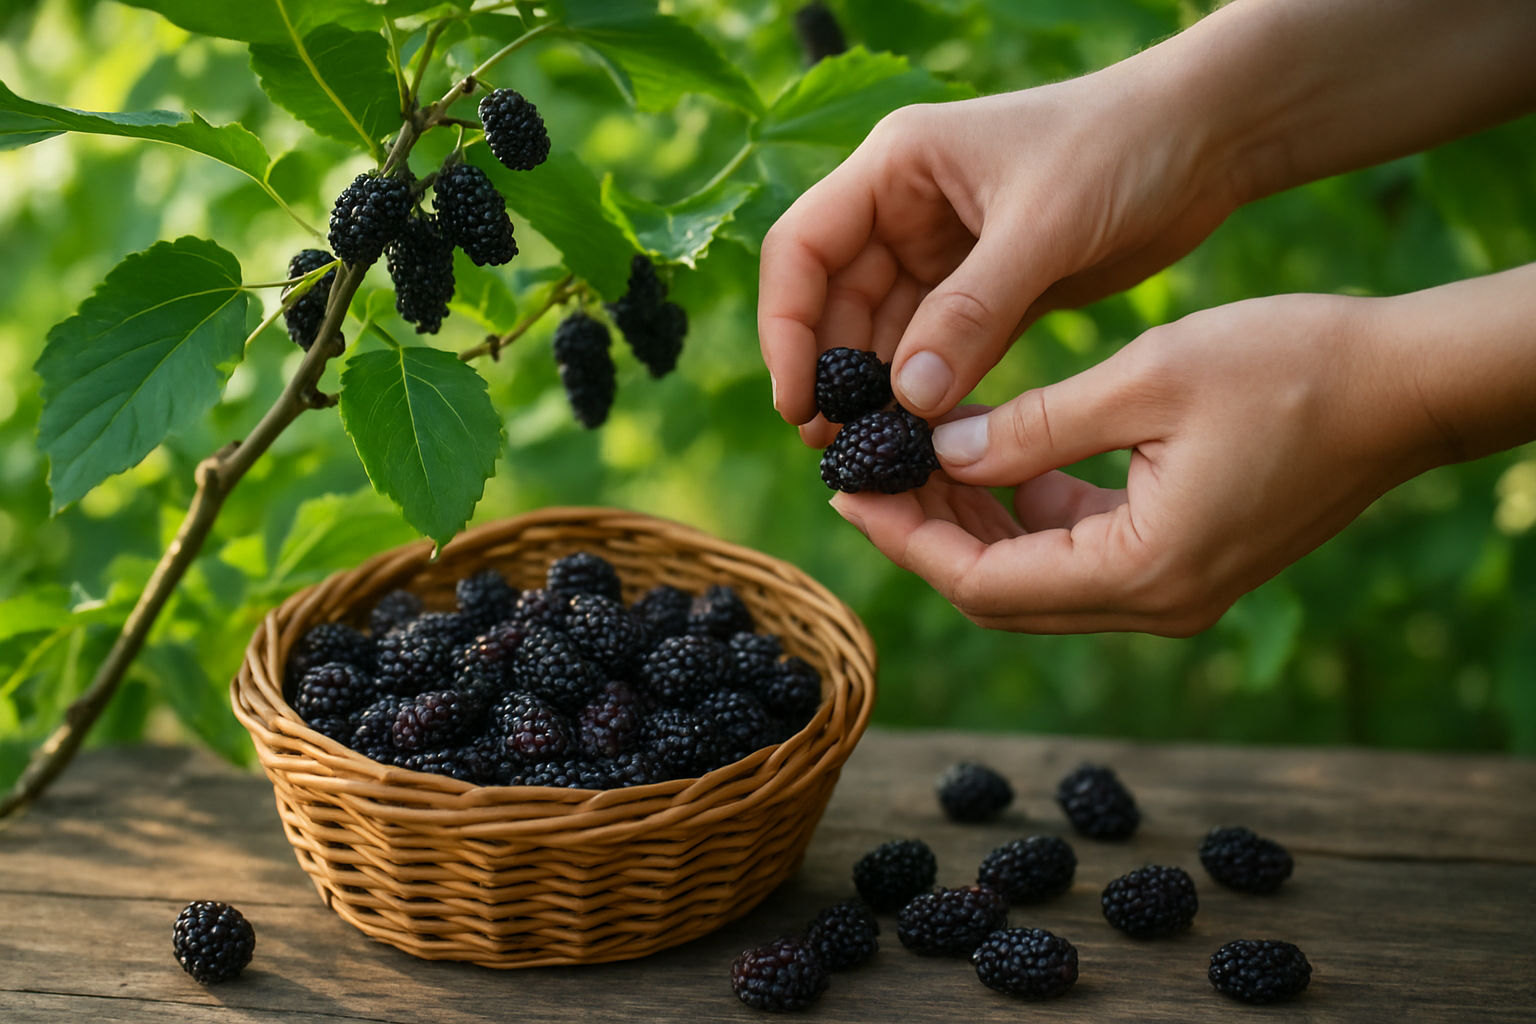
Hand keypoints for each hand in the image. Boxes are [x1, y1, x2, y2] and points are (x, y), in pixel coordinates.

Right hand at [758, 75, 1237, 443]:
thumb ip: (972, 312)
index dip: (786, 328)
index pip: (802, 249)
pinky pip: (937, 351)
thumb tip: (907, 400)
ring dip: (880, 396)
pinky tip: (927, 441)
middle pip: (834, 303)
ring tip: (881, 460)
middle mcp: (904, 208)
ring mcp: (943, 252)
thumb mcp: (1043, 225)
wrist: (1207, 140)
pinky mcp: (986, 291)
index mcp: (896, 168)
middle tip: (843, 453)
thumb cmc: (1123, 147)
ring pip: (884, 336)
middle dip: (833, 377)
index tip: (801, 403)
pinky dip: (928, 395)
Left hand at [828, 292, 1450, 634]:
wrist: (1406, 384)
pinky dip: (1028, 515)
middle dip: (927, 534)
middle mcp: (1156, 602)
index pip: (984, 583)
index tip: (849, 491)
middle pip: (1001, 592)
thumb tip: (943, 453)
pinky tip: (992, 459)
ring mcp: (1175, 589)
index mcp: (1142, 573)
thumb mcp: (1145, 381)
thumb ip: (1033, 428)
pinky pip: (1081, 554)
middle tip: (866, 473)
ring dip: (973, 524)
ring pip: (1036, 576)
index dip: (907, 540)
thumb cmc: (1291, 367)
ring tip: (912, 459)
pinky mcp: (1187, 559)